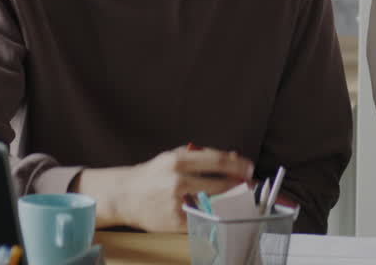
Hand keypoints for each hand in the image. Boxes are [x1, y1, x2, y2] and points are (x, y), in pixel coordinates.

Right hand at [71, 144, 252, 231]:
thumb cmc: (153, 174)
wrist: (125, 195)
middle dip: (239, 185)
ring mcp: (176, 202)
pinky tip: (217, 210)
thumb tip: (233, 159)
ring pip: (214, 202)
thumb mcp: (173, 156)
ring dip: (230, 201)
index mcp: (179, 160)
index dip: (239, 165)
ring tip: (236, 197)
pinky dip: (212, 214)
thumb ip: (201, 156)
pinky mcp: (175, 220)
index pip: (218, 161)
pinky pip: (202, 218)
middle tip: (249, 185)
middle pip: (220, 183)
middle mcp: (178, 180)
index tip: (250, 168)